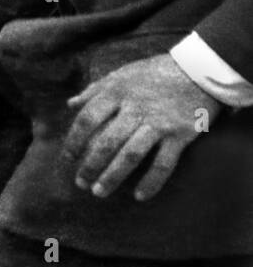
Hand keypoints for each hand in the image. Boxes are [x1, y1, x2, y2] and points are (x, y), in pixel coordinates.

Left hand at [62, 53, 224, 200]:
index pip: (87, 119)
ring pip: (130, 155)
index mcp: (116, 92)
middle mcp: (135, 108)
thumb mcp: (120, 74)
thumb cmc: (154, 72)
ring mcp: (158, 122)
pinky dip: (151, 182)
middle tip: (80, 183)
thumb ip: (94, 90)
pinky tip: (139, 196)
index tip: (67, 159)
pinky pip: (163, 163)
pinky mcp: (180, 134)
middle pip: (106, 142)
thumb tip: (70, 104)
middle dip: (90, 165)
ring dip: (112, 176)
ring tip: (99, 192)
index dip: (74, 141)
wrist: (199, 70)